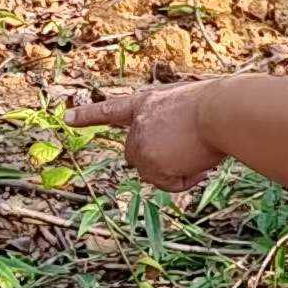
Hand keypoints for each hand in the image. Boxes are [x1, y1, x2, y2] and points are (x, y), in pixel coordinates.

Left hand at [66, 83, 224, 192]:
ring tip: (199, 154)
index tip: (67, 117)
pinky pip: (169, 185)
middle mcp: (138, 124)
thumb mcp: (190, 106)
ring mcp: (141, 144)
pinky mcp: (150, 163)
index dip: (89, 114)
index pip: (112, 109)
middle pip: (136, 156)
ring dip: (178, 171)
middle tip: (189, 154)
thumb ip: (173, 125)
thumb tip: (181, 154)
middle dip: (159, 162)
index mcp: (147, 103)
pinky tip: (199, 166)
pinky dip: (185, 181)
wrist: (220, 111)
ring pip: (154, 174)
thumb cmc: (219, 106)